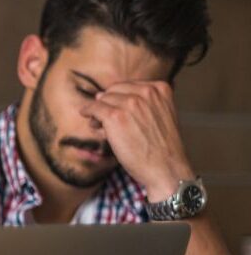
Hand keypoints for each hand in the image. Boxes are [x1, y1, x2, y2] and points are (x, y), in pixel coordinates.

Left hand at [80, 80, 194, 199]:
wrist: (165, 168)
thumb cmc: (161, 148)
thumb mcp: (160, 115)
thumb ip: (141, 104)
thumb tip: (101, 95)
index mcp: (160, 89)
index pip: (128, 86)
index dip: (118, 100)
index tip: (117, 112)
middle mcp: (146, 92)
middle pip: (114, 91)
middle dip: (108, 104)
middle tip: (105, 121)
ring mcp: (130, 103)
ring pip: (103, 100)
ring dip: (99, 112)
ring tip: (101, 128)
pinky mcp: (115, 116)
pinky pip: (93, 108)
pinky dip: (88, 112)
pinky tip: (88, 118)